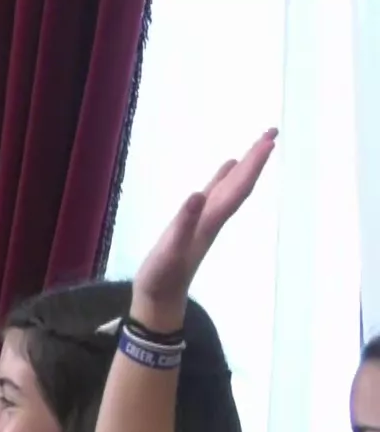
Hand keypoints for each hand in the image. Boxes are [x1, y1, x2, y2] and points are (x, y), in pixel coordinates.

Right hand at [132, 129, 277, 330]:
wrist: (159, 299)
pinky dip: (222, 179)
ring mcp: (204, 221)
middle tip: (271, 132)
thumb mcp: (170, 251)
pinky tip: (226, 168)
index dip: (253, 166)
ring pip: (230, 188)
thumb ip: (183, 223)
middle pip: (240, 185)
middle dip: (256, 159)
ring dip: (244, 167)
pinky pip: (213, 195)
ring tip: (257, 145)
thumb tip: (198, 193)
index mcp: (210, 221)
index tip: (268, 142)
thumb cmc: (163, 277)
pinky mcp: (192, 224)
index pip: (237, 189)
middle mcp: (213, 218)